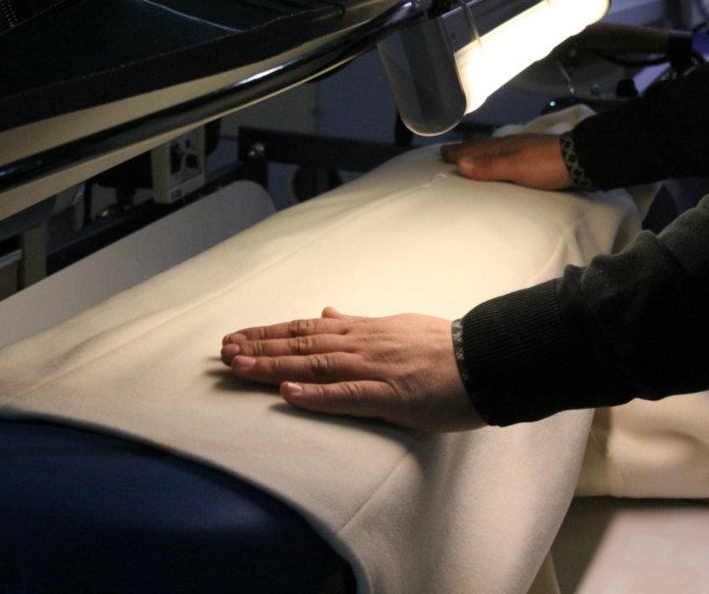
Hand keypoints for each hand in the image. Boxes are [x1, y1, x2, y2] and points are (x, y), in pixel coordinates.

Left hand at [220, 307, 484, 431]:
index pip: (305, 330)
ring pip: (313, 366)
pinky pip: (347, 396)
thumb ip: (358, 322)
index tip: (239, 337)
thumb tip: (327, 312)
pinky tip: (288, 395)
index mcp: (362, 331)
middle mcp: (360, 345)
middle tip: (222, 352)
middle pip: (300, 345)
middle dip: (258, 348)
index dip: (269, 334)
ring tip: (239, 366)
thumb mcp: (396, 324)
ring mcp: (373, 369)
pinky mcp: (390, 396)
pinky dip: (316, 395)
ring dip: (273, 367)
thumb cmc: (443, 345)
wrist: (486, 358)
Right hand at [440, 134, 571, 189]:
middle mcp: (512, 144)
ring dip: (480, 152)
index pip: (475, 150)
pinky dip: (496, 156)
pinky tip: (501, 159)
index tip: (441, 152)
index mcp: (504, 147)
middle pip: (483, 147)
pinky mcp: (536, 156)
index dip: (458, 152)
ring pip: (495, 149)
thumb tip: (460, 164)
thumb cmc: (546, 165)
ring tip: (470, 154)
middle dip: (465, 150)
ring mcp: (525, 149)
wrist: (582, 160)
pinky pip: (507, 155)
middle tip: (449, 151)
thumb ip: (489, 167)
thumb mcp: (515, 168)